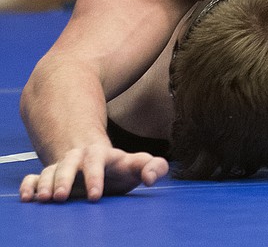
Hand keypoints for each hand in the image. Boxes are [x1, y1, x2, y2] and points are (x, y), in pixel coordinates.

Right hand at [19, 144, 167, 202]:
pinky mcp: (48, 176)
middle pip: (69, 164)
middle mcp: (79, 158)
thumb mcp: (137, 165)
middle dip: (65, 179)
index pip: (97, 161)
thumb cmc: (120, 167)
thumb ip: (154, 167)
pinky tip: (28, 197)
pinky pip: (34, 176)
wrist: (96, 160)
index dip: (95, 177)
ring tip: (43, 199)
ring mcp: (62, 166)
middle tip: (62, 197)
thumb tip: (152, 178)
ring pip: (50, 171)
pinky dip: (29, 185)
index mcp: (101, 154)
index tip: (95, 197)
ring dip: (45, 184)